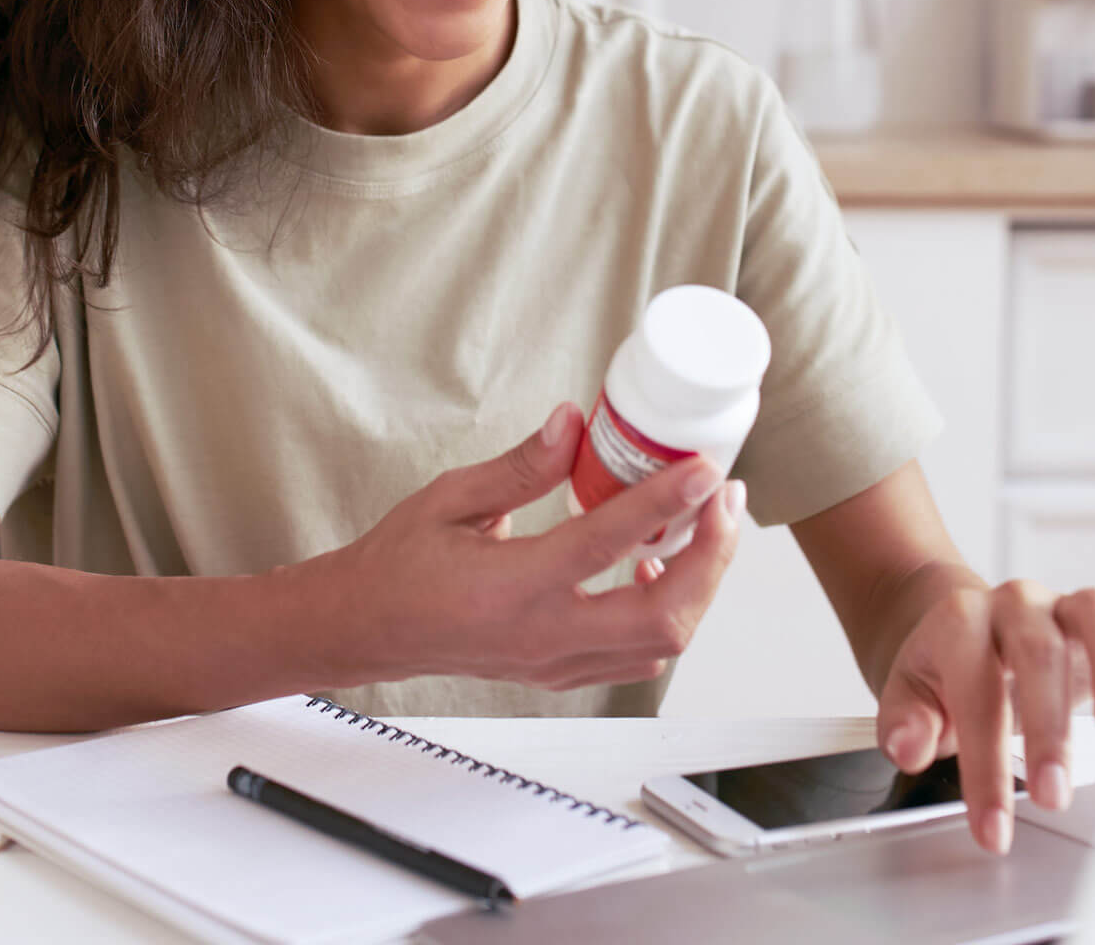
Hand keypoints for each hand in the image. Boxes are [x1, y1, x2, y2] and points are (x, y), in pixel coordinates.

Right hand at [321, 402, 745, 691]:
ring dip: (699, 583)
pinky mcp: (562, 671)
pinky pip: (637, 655)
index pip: (603, 546)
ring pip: (660, 644)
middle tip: (724, 499)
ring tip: (708, 523)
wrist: (370, 627)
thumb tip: (572, 422)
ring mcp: (555, 663)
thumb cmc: (402, 562)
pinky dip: (667, 612)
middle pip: (660, 619)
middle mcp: (540, 636)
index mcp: (508, 588)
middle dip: (712, 558)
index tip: (703, 470)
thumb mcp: (450, 499)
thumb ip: (518, 467)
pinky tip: (662, 565)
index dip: (663, 504)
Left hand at [877, 578, 1094, 854]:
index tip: (992, 825)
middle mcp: (1015, 604)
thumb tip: (909, 747)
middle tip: (1050, 795)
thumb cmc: (941, 668)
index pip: (974, 688)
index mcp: (961, 621)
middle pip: (1036, 652)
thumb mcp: (908, 693)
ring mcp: (1063, 606)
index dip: (983, 762)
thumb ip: (905, 720)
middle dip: (1046, 729)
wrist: (956, 625)